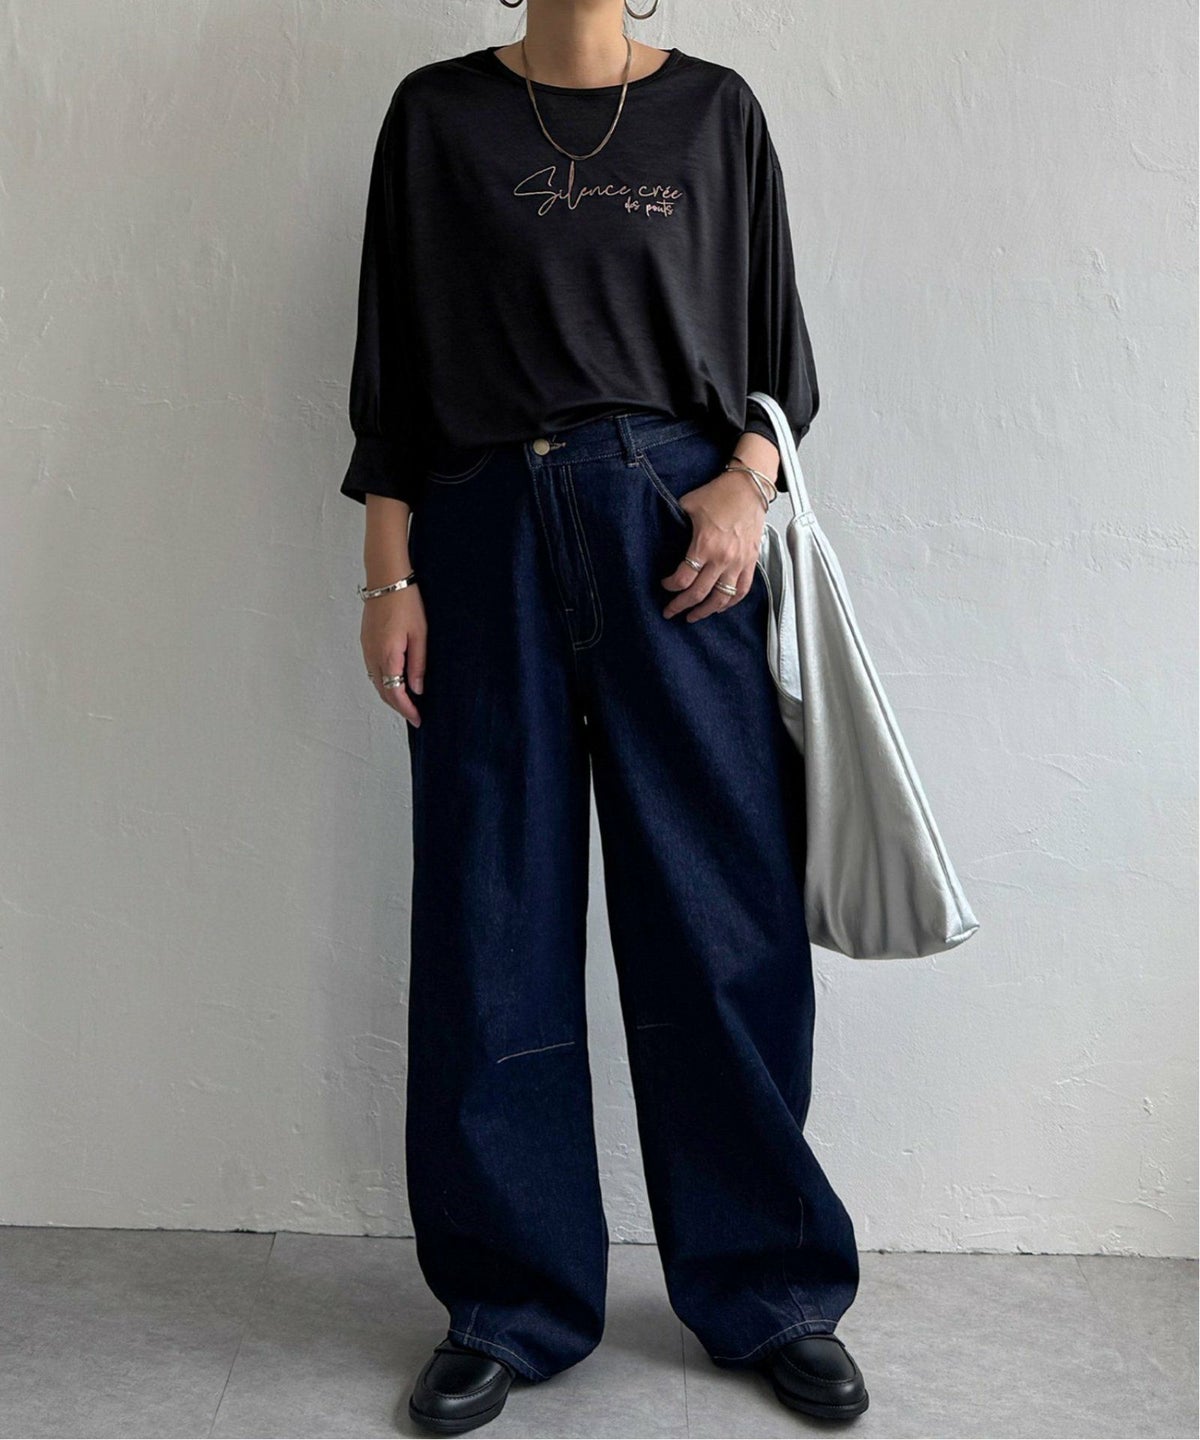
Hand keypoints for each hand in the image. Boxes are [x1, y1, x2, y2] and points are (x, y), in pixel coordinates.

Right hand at [362, 586, 425, 725]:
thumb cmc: (407, 603)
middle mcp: (373, 656)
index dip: (407, 710)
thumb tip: (417, 690)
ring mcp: (366, 649)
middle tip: (414, 716)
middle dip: (398, 707)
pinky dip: (383, 683)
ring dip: (390, 696)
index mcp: (388, 656)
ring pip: (376, 682)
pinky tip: (395, 683)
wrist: (386, 580)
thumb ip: (418, 664)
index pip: (395, 693)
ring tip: (407, 704)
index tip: (418, 719)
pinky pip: (373, 671)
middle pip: (383, 692)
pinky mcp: (366, 642)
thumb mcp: (420, 635)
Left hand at [660, 467, 767, 621]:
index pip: (683, 578)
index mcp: (705, 545)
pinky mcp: (751, 561)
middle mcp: (722, 558)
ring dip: (705, 611)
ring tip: (694, 616)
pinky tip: (720, 607)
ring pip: (721, 598)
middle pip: (699, 594)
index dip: (670, 586)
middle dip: (681, 606)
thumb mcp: (688, 504)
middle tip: (670, 612)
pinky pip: (742, 590)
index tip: (665, 585)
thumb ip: (676, 522)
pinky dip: (731, 602)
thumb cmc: (720, 493)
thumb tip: (665, 532)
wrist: (749, 487)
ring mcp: (739, 562)